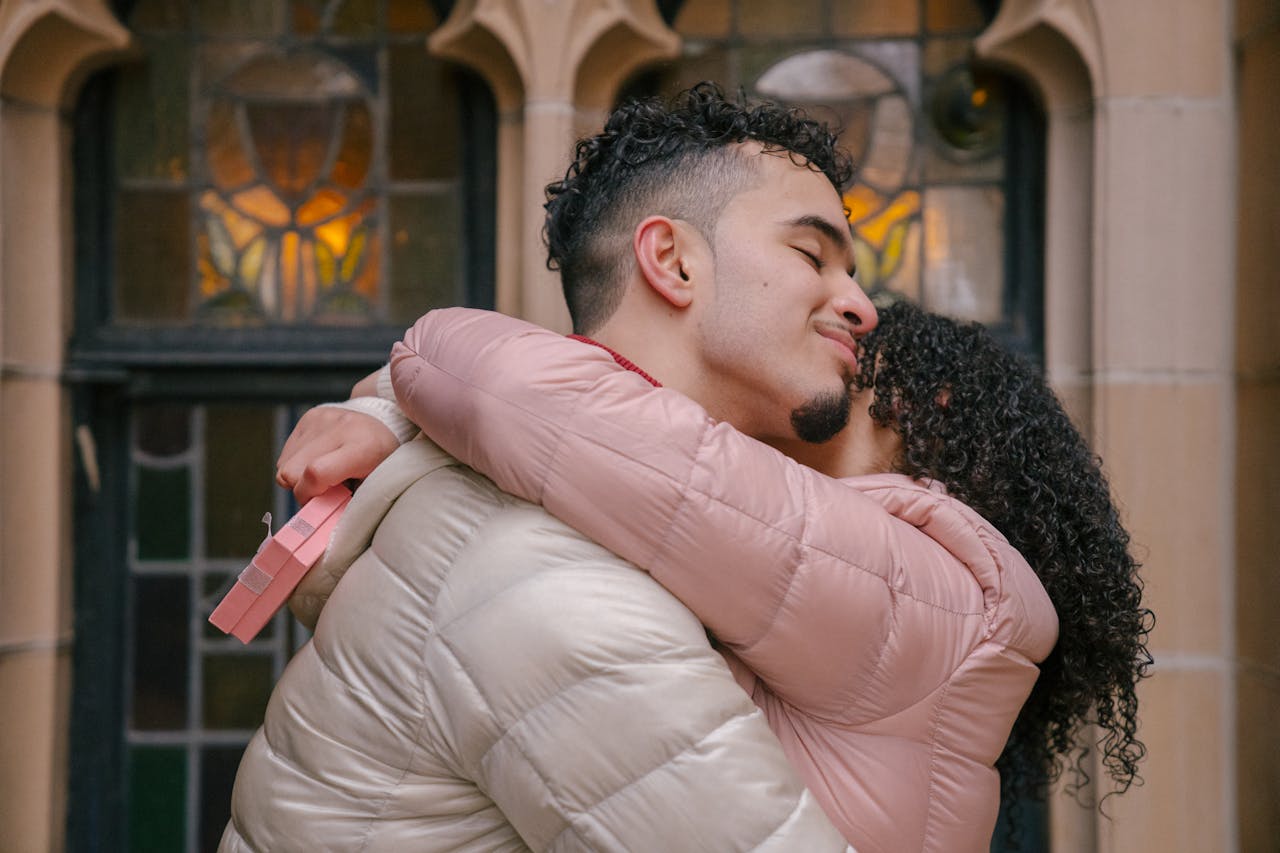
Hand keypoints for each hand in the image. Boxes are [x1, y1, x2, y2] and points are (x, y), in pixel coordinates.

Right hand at [276, 405, 399, 503]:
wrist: (385, 423)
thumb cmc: (382, 463)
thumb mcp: (373, 486)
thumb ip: (347, 505)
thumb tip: (320, 525)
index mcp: (363, 447)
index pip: (316, 473)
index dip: (309, 495)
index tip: (319, 504)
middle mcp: (340, 427)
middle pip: (291, 471)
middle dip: (302, 489)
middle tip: (324, 491)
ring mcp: (322, 419)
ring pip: (284, 464)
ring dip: (298, 476)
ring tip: (325, 472)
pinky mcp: (309, 416)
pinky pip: (287, 452)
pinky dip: (297, 462)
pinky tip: (318, 458)